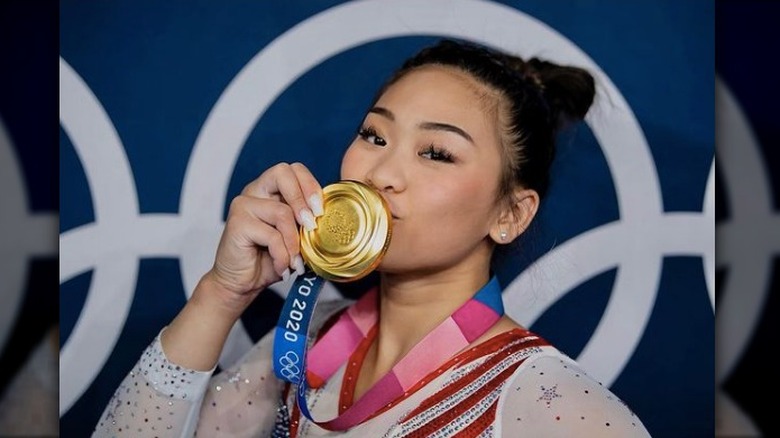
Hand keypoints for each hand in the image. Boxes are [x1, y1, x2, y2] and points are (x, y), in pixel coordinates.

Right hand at [197, 162, 323, 317]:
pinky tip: (281, 267)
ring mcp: (243, 205)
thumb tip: (330, 219)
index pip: (294, 170)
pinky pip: (271, 235)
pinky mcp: (237, 223)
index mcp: (270, 190)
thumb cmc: (268, 260)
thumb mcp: (294, 238)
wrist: (240, 284)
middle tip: (311, 225)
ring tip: (295, 261)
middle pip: (283, 172)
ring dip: (294, 242)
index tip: (321, 212)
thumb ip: (306, 223)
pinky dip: (282, 255)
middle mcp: (255, 191)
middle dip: (303, 198)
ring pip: (282, 211)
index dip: (310, 185)